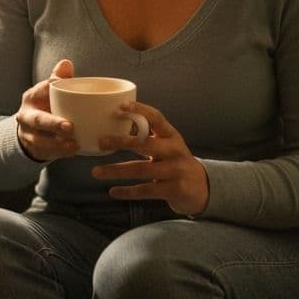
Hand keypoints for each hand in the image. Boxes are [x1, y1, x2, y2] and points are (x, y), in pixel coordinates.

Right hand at [14, 59, 79, 161]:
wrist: (29, 130)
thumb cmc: (46, 106)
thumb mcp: (49, 92)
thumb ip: (57, 79)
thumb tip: (66, 63)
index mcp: (31, 97)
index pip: (42, 90)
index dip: (53, 90)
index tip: (65, 91)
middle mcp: (26, 115)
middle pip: (39, 120)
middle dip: (53, 124)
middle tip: (70, 127)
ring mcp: (28, 134)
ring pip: (41, 140)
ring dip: (58, 144)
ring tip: (76, 145)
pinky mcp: (33, 148)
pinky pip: (46, 153)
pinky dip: (59, 153)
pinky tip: (73, 152)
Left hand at [91, 102, 209, 216]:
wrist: (203, 188)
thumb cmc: (176, 162)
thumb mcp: (168, 145)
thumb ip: (149, 136)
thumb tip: (115, 124)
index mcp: (172, 135)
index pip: (156, 118)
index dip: (140, 110)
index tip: (120, 107)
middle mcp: (175, 151)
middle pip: (146, 144)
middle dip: (122, 142)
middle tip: (101, 141)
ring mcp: (175, 171)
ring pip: (141, 169)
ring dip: (116, 170)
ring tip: (96, 171)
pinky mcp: (173, 190)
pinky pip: (146, 190)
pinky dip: (127, 192)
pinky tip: (112, 191)